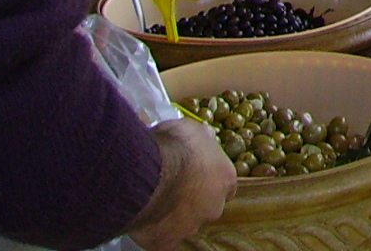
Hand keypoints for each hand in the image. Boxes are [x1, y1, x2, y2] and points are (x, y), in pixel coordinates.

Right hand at [126, 118, 234, 250]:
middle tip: (172, 187)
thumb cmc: (175, 147)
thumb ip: (202, 138)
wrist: (149, 174)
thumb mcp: (193, 130)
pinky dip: (155, 229)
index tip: (195, 173)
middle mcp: (214, 207)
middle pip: (207, 206)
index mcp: (226, 179)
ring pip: (185, 224)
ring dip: (174, 214)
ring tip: (155, 200)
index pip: (225, 184)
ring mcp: (191, 227)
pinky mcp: (167, 243)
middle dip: (193, 199)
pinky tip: (144, 216)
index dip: (210, 179)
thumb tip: (206, 136)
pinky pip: (162, 237)